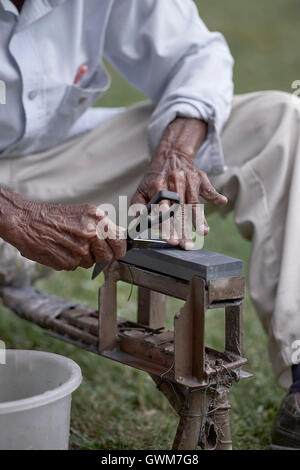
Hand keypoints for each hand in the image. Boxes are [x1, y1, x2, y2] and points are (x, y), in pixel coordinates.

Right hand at [0, 188, 125, 270]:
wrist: (26, 221)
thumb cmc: (52, 217)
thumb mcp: (82, 214)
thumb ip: (100, 226)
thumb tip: (117, 239)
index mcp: (96, 218)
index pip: (119, 240)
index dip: (119, 248)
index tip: (117, 251)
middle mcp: (90, 233)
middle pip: (107, 256)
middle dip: (100, 255)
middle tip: (87, 248)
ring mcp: (80, 249)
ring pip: (91, 263)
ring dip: (82, 258)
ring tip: (68, 244)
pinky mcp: (68, 261)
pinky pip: (75, 267)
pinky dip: (69, 261)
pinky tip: (60, 250)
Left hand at [131, 118, 227, 248]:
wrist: (170, 156)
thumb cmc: (154, 180)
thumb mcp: (141, 190)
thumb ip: (138, 206)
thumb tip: (141, 220)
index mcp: (158, 184)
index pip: (163, 208)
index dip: (167, 224)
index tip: (170, 239)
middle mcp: (174, 180)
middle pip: (180, 208)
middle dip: (183, 228)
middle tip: (185, 245)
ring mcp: (189, 178)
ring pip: (194, 202)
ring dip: (199, 218)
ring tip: (203, 233)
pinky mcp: (200, 177)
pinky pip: (208, 188)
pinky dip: (215, 195)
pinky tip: (222, 202)